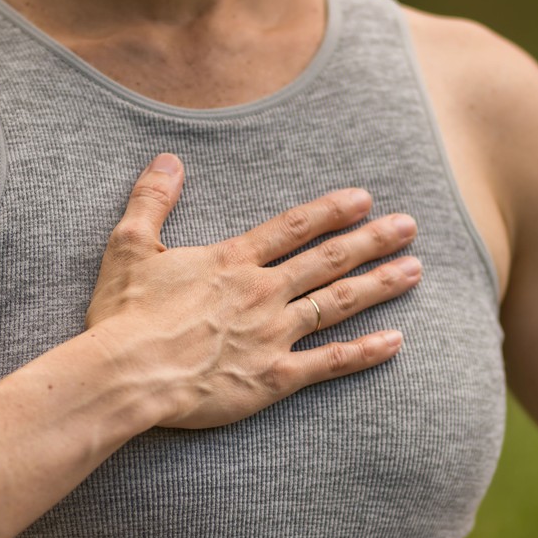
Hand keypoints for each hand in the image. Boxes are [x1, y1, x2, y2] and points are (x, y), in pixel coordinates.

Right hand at [83, 151, 421, 429]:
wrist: (126, 375)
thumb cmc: (123, 316)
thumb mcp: (129, 246)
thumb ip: (152, 201)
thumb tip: (168, 160)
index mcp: (232, 261)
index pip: (293, 228)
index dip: (332, 211)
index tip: (365, 198)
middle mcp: (262, 292)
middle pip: (329, 260)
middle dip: (373, 240)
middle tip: (410, 226)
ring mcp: (272, 334)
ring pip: (338, 303)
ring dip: (379, 285)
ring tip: (415, 271)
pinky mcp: (274, 378)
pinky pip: (330, 362)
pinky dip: (365, 352)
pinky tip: (396, 341)